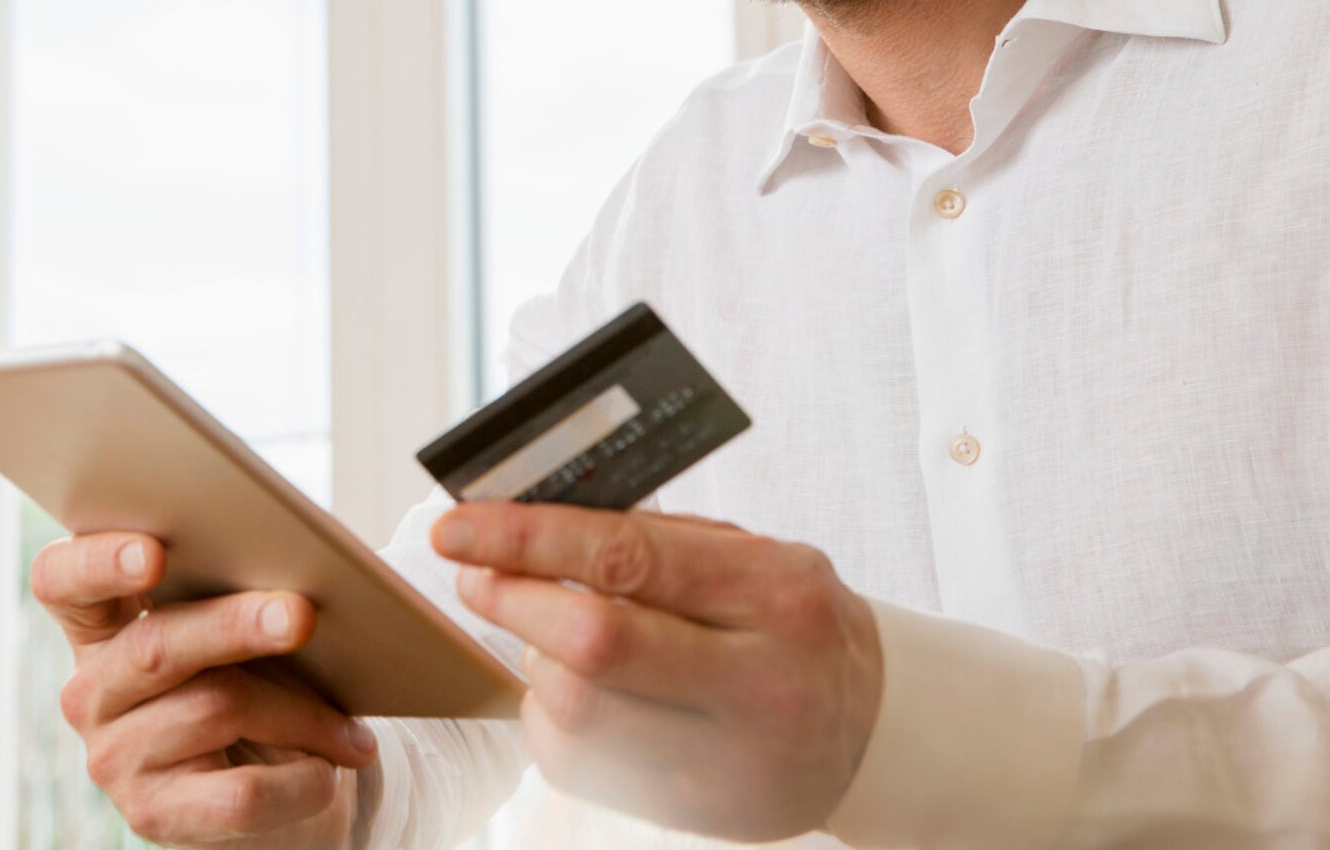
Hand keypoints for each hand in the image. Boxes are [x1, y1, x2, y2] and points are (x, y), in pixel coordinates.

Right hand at [33, 531, 378, 847]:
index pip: (59, 581)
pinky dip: (297, 781)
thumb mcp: (228, 635)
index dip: (97, 561)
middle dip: (235, 626)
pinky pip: (236, 793)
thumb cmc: (250, 682)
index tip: (153, 553)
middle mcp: (90, 691)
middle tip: (300, 615)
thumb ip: (228, 594)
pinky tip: (329, 771)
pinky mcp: (150, 816)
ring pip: (215, 709)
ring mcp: (112, 757)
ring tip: (351, 726)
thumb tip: (293, 582)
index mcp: (97, 627)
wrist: (263, 788)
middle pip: (155, 646)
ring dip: (301, 713)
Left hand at [432, 503, 880, 842]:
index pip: (627, 557)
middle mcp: (760, 682)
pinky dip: (552, 718)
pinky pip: (580, 763)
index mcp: (776, 592)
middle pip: (594, 645)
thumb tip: (527, 515)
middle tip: (473, 575)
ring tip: (549, 635)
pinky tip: (579, 692)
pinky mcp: (697, 812)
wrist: (872, 728)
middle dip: (512, 601)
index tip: (457, 527)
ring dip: (533, 661)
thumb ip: (655, 537)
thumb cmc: (793, 620)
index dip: (527, 540)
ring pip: (576, 709)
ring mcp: (729, 760)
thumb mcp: (754, 556)